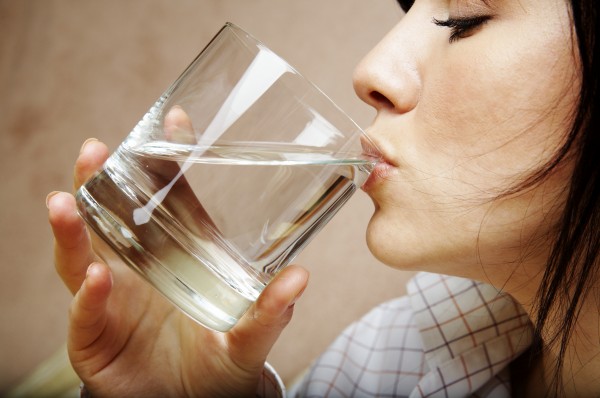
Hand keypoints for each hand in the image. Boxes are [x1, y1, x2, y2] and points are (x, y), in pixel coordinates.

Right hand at [47, 110, 308, 396]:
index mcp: (174, 257)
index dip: (168, 161)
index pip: (168, 200)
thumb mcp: (248, 335)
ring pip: (81, 256)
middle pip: (110, 217)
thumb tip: (299, 278)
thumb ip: (270, 311)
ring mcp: (110, 300)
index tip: (177, 120)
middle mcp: (137, 270)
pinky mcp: (94, 336)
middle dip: (98, 182)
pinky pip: (85, 313)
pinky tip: (95, 278)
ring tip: (67, 201)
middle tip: (96, 151)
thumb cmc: (218, 362)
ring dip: (72, 229)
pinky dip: (87, 296)